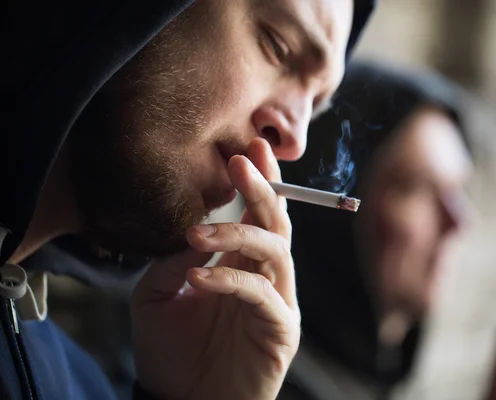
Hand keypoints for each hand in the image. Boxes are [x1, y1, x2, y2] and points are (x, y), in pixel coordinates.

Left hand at [130, 138, 299, 399]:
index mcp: (241, 263)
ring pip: (276, 250)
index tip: (246, 149)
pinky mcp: (281, 328)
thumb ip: (175, 258)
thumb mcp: (157, 294)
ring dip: (239, 233)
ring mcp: (277, 300)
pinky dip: (231, 279)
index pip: (257, 214)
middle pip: (276, 223)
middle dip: (262, 188)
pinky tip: (198, 277)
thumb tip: (192, 229)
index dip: (257, 181)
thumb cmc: (172, 350)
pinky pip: (263, 294)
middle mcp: (265, 276)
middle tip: (242, 160)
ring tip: (197, 233)